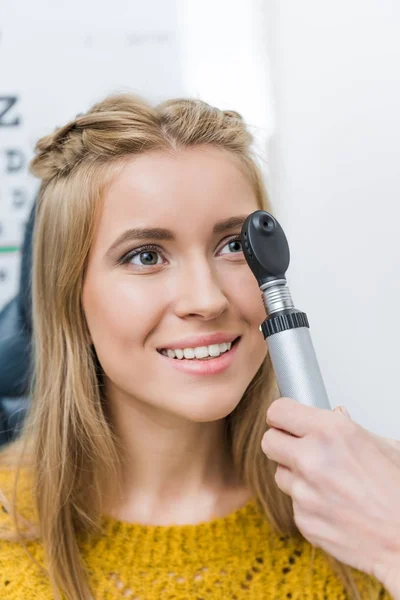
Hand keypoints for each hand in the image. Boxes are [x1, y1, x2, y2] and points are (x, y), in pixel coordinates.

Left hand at [261, 397, 399, 588]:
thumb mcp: (382, 445)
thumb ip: (348, 428)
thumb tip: (335, 414)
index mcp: (330, 431)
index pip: (278, 411)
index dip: (282, 416)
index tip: (286, 421)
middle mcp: (311, 458)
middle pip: (268, 441)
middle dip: (282, 443)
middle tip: (299, 448)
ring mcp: (304, 492)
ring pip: (280, 474)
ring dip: (295, 475)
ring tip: (326, 482)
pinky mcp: (303, 520)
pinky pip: (293, 503)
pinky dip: (307, 504)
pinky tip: (333, 504)